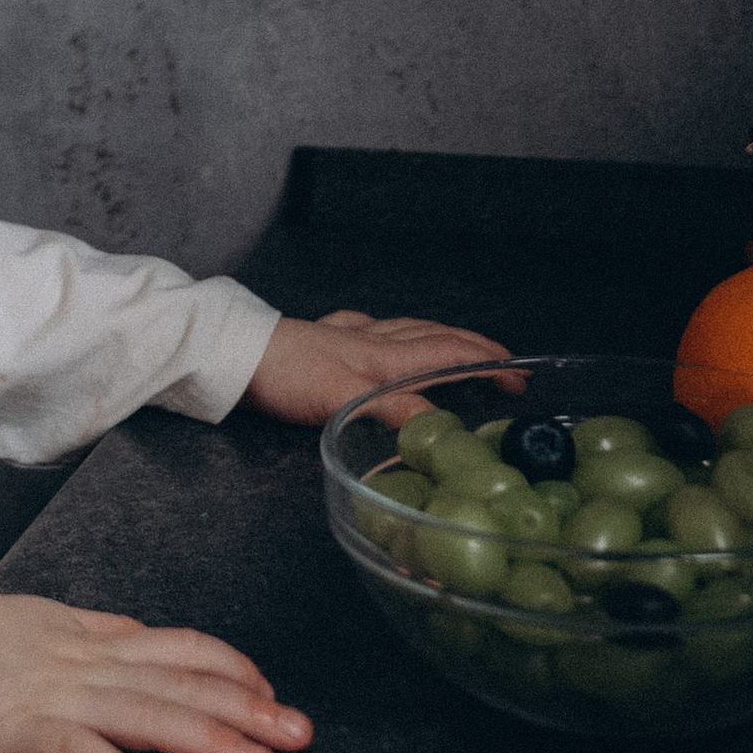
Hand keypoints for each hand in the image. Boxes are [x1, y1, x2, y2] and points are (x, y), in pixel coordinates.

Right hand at [0, 592, 311, 752]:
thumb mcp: (46, 621)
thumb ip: (99, 631)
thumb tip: (146, 637)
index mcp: (96, 641)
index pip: (182, 648)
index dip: (234, 670)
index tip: (273, 693)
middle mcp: (90, 667)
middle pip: (182, 685)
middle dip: (249, 711)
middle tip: (302, 735)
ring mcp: (59, 699)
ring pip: (148, 716)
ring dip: (209, 742)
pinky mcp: (22, 734)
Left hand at [246, 310, 510, 425]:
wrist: (234, 352)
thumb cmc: (286, 374)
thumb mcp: (345, 400)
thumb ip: (394, 411)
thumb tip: (439, 425)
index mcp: (384, 355)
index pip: (448, 354)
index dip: (485, 363)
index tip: (517, 376)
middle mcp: (371, 339)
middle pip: (434, 336)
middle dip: (472, 346)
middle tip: (502, 359)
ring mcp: (345, 334)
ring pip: (405, 328)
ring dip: (438, 334)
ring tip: (456, 341)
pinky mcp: (321, 336)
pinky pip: (368, 327)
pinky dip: (388, 329)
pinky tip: (379, 330)